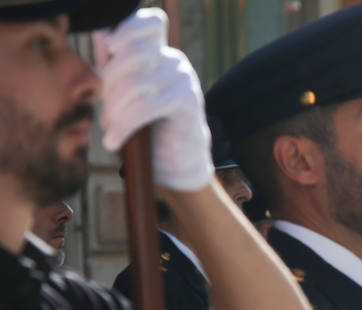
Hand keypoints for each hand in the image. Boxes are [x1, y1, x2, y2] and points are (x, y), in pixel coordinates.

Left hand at [95, 9, 212, 191]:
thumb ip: (113, 64)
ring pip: (135, 82)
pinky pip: (146, 105)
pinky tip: (115, 141)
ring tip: (111, 130)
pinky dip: (125, 125)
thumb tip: (101, 34)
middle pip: (131, 53)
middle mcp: (174, 60)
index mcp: (159, 52)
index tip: (110, 51)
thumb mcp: (123, 93)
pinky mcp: (188, 102)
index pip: (148, 21)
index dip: (126, 30)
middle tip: (105, 114)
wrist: (176, 165)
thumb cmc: (148, 128)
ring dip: (115, 110)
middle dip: (109, 85)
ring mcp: (184, 79)